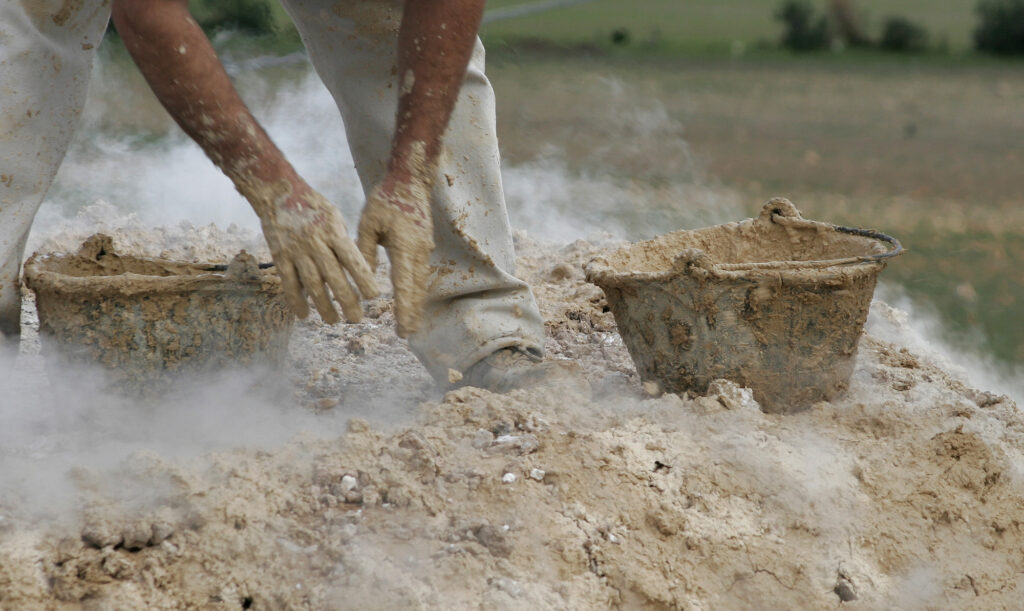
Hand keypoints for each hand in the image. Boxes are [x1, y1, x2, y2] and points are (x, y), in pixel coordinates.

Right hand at [259, 187, 378, 323]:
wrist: (279, 192)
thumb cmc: (314, 206)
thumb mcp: (335, 217)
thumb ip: (344, 242)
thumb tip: (360, 269)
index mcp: (334, 232)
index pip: (352, 260)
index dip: (363, 279)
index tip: (374, 297)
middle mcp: (316, 243)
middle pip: (334, 277)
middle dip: (347, 300)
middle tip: (357, 318)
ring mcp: (297, 251)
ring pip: (312, 284)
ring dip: (324, 306)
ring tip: (334, 321)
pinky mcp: (280, 255)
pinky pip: (289, 282)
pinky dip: (296, 300)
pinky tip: (304, 315)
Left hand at [357, 177, 434, 337]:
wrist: (410, 181)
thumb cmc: (386, 199)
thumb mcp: (369, 222)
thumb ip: (365, 251)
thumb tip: (363, 278)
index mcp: (404, 246)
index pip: (403, 284)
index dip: (402, 308)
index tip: (401, 327)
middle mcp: (418, 251)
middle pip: (416, 289)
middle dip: (412, 313)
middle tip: (407, 334)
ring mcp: (424, 249)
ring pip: (421, 283)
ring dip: (416, 305)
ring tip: (411, 324)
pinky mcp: (424, 246)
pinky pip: (422, 274)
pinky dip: (417, 291)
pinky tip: (413, 301)